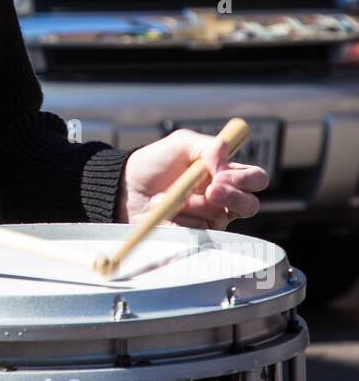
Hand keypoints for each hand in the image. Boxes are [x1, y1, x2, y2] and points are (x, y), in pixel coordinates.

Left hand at [115, 129, 267, 228]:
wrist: (125, 188)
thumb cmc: (154, 163)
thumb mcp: (181, 143)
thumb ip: (209, 147)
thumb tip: (225, 166)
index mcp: (225, 173)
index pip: (255, 178)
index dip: (246, 178)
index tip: (221, 174)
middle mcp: (223, 198)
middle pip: (251, 205)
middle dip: (233, 197)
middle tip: (210, 191)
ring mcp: (210, 219)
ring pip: (223, 218)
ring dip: (197, 206)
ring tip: (174, 198)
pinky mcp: (195, 236)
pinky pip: (200, 234)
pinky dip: (182, 220)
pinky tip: (166, 213)